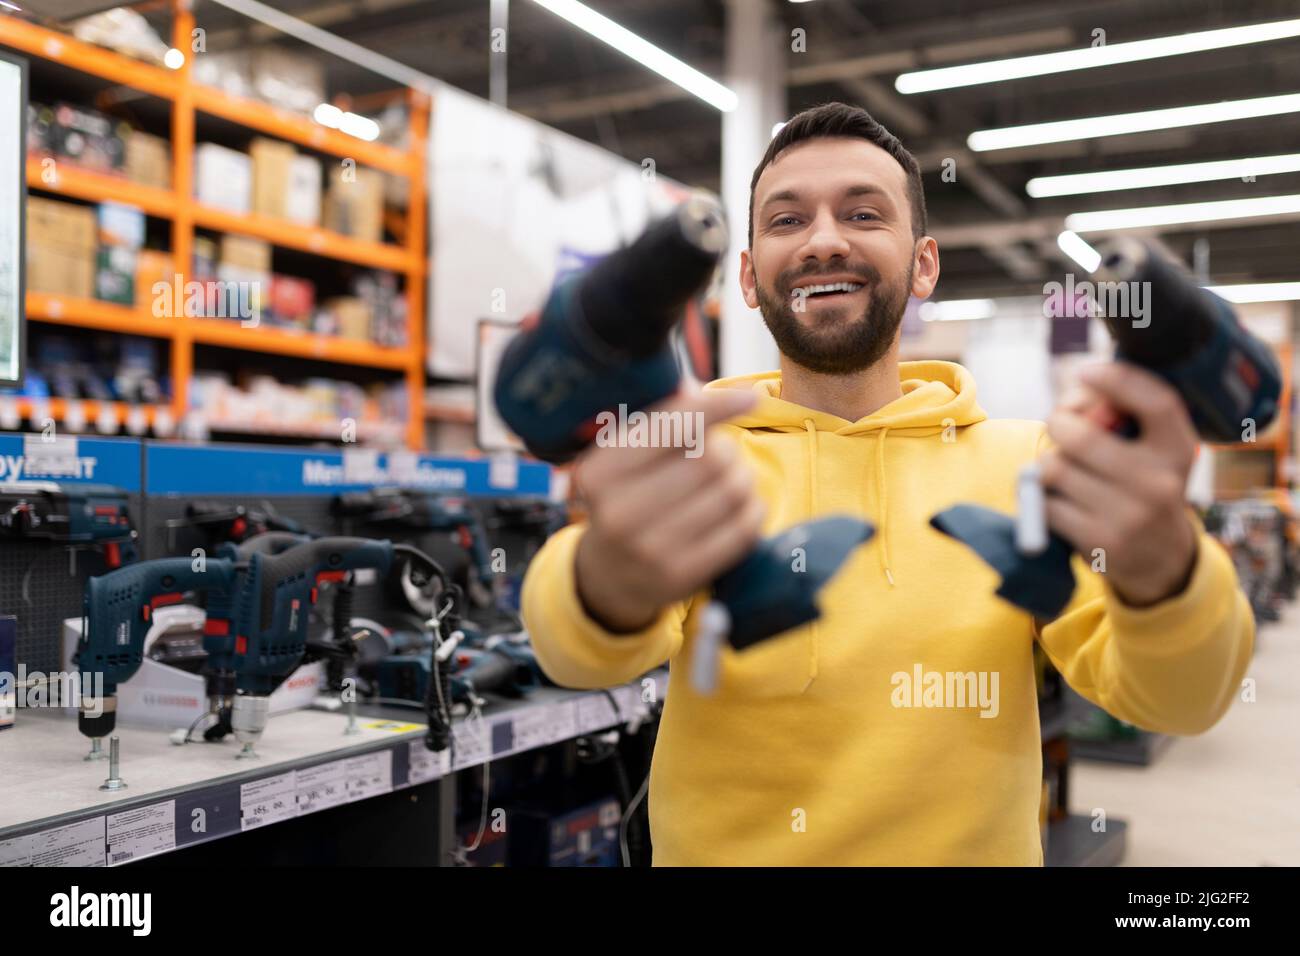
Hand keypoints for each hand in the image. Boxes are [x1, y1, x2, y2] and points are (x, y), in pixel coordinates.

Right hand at [573, 388, 765, 631]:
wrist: (608, 576)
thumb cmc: (626, 498)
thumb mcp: (623, 458)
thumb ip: (658, 419)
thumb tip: (698, 390)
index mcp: (600, 471)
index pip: (671, 425)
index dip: (718, 405)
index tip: (750, 396)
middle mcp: (618, 512)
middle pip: (710, 458)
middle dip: (729, 449)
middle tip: (724, 455)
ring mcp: (649, 549)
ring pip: (731, 491)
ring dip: (745, 478)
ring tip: (733, 480)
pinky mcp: (681, 576)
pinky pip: (743, 529)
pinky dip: (753, 509)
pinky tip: (742, 507)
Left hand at [1040, 362, 1198, 607]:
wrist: (1161, 560)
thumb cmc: (1140, 487)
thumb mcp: (1150, 452)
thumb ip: (1118, 418)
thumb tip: (1074, 399)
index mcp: (1178, 449)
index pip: (1156, 403)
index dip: (1118, 380)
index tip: (1086, 371)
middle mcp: (1161, 482)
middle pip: (1081, 435)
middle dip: (1058, 424)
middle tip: (1060, 428)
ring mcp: (1131, 515)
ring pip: (1055, 468)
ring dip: (1048, 465)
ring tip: (1062, 472)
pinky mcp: (1101, 542)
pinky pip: (1046, 503)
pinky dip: (1042, 498)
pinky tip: (1060, 503)